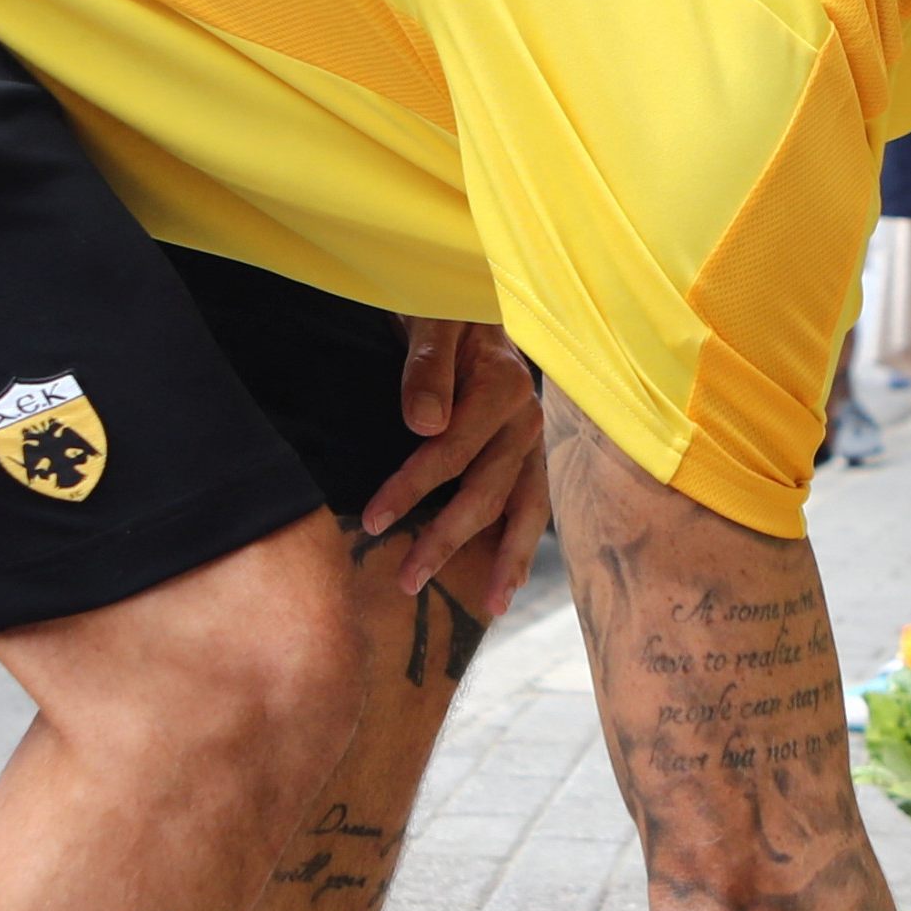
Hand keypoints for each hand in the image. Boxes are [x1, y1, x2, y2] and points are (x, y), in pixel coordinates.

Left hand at [362, 320, 547, 613]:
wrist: (478, 303)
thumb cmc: (445, 310)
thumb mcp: (431, 321)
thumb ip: (427, 368)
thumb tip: (424, 425)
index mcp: (504, 387)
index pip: (453, 450)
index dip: (412, 488)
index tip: (372, 521)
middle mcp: (529, 419)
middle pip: (487, 491)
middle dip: (446, 539)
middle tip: (406, 580)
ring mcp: (537, 441)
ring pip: (524, 509)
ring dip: (504, 559)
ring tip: (489, 607)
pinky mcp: (535, 455)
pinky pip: (533, 507)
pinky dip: (522, 546)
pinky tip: (510, 584)